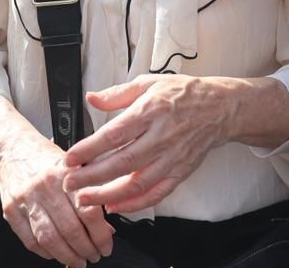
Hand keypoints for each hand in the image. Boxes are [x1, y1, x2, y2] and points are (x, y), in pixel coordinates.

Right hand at [0, 127, 113, 266]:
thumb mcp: (73, 166)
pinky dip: (45, 253)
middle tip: (94, 256)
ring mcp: (26, 200)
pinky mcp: (11, 211)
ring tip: (78, 261)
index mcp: (65, 174)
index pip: (88, 211)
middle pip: (70, 229)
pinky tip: (55, 254)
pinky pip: (30, 241)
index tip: (106, 246)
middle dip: (86, 250)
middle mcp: (45, 187)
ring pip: (50, 239)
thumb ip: (90, 194)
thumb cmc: (44, 157)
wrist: (11, 146)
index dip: (101, 235)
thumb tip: (106, 227)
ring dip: (67, 256)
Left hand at [63, 75, 232, 214]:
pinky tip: (116, 206)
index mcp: (151, 111)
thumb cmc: (183, 94)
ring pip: (137, 183)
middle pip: (122, 163)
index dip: (89, 149)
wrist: (219, 108)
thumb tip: (92, 99)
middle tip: (69, 184)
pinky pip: (156, 194)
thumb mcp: (148, 82)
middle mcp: (161, 137)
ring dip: (109, 195)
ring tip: (85, 199)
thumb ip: (117, 94)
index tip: (69, 158)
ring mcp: (172, 157)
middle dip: (92, 177)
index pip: (114, 135)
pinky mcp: (180, 172)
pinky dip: (135, 204)